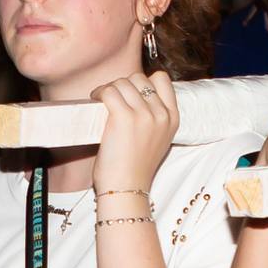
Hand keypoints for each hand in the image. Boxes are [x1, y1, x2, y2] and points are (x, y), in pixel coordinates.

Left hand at [89, 70, 179, 192]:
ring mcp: (144, 115)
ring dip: (108, 88)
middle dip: (122, 84)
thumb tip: (131, 98)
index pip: (161, 79)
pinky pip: (109, 92)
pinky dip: (98, 93)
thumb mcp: (157, 140)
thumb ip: (153, 119)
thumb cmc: (135, 169)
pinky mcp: (124, 118)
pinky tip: (95, 101)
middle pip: (138, 78)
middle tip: (111, 98)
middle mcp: (161, 114)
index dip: (142, 81)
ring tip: (100, 100)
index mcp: (172, 118)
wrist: (127, 189)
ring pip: (122, 82)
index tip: (129, 93)